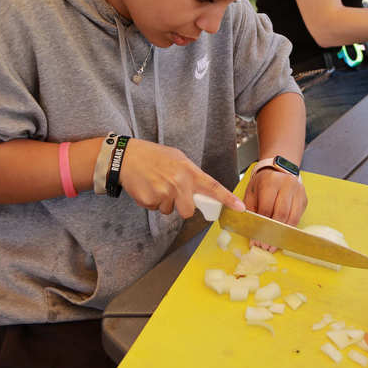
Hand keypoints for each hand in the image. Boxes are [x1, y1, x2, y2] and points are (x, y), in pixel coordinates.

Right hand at [118, 138, 244, 218]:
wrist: (127, 157)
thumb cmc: (154, 156)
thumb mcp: (178, 159)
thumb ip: (190, 175)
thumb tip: (201, 190)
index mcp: (188, 171)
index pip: (212, 187)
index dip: (227, 199)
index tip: (240, 208)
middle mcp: (178, 183)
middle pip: (188, 211)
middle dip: (182, 207)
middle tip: (172, 193)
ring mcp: (164, 193)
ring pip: (170, 210)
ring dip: (164, 202)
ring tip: (156, 185)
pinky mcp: (150, 200)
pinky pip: (156, 208)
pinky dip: (151, 201)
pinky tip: (147, 187)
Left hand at [243, 168, 307, 251]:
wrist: (278, 169)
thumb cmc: (262, 182)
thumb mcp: (251, 192)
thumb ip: (250, 210)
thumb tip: (251, 231)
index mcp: (271, 182)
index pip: (266, 209)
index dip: (261, 226)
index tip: (256, 240)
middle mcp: (287, 185)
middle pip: (281, 214)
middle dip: (273, 233)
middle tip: (266, 246)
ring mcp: (298, 192)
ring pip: (292, 218)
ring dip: (282, 234)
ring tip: (274, 245)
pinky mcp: (304, 199)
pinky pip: (298, 217)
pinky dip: (289, 228)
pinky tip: (282, 236)